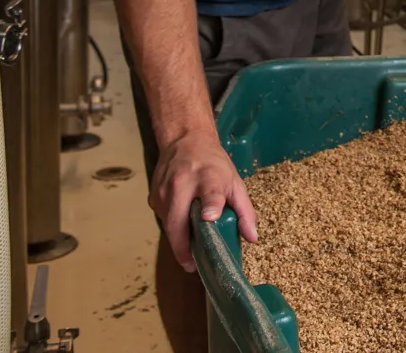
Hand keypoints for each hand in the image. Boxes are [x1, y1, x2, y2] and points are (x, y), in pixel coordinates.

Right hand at [151, 129, 256, 272]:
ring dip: (177, 239)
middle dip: (183, 247)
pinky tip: (182, 226)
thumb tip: (252, 238)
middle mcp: (182, 183)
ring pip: (168, 225)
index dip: (210, 204)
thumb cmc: (214, 163)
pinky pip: (162, 220)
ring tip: (190, 247)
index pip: (209, 192)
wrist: (186, 141)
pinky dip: (172, 227)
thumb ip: (245, 210)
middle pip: (178, 221)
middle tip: (192, 264)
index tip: (210, 217)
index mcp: (208, 177)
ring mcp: (164, 191)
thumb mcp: (235, 182)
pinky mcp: (153, 197)